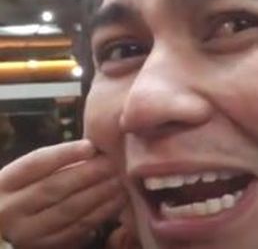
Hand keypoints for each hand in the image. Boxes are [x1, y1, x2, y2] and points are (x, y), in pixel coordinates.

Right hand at [0, 139, 125, 247]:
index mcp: (4, 183)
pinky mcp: (43, 247)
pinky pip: (76, 230)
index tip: (91, 146)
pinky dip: (99, 214)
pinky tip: (116, 201)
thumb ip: (54, 164)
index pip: (35, 164)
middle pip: (53, 188)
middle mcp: (10, 209)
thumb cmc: (27, 192)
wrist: (12, 226)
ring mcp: (25, 232)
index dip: (65, 153)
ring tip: (119, 181)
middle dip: (87, 174)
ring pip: (67, 210)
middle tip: (112, 164)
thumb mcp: (28, 177)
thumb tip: (93, 150)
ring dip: (98, 194)